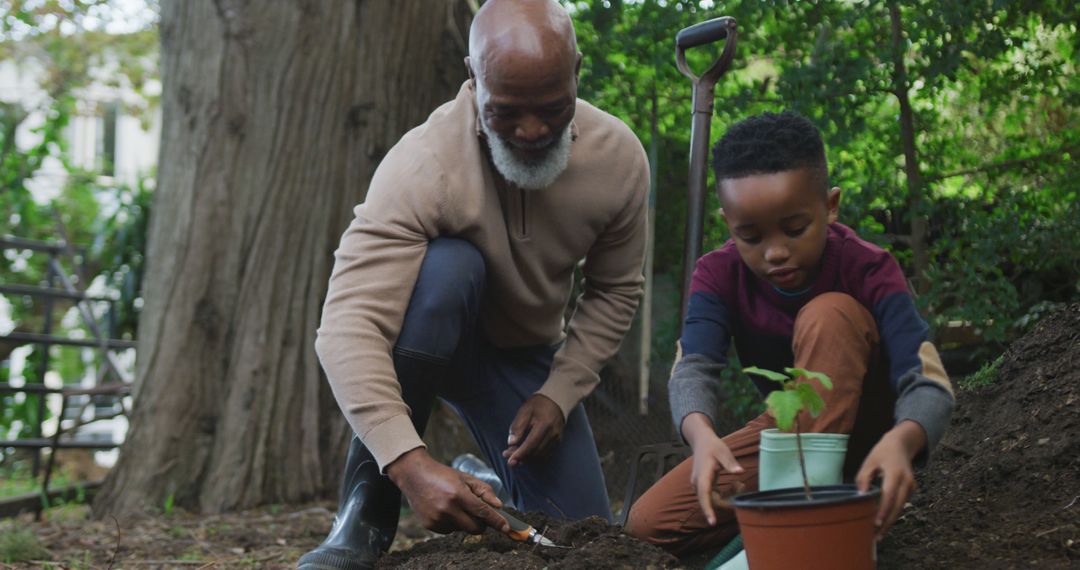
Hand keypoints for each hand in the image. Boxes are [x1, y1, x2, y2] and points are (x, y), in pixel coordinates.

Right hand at [387, 448, 508, 533]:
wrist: (413, 475)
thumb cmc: (442, 475)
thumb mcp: (465, 477)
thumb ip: (484, 491)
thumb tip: (499, 506)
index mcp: (457, 494)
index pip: (482, 512)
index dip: (496, 521)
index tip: (507, 528)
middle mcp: (447, 509)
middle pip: (475, 528)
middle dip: (481, 523)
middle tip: (478, 512)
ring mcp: (437, 519)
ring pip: (462, 529)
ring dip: (464, 521)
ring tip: (453, 505)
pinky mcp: (429, 525)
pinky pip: (449, 530)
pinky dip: (452, 523)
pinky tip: (444, 509)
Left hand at [501, 394, 564, 466]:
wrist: (556, 401)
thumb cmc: (538, 405)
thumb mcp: (524, 411)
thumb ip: (517, 427)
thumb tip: (511, 443)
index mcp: (544, 424)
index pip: (531, 443)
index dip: (520, 454)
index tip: (510, 461)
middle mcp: (553, 433)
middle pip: (536, 452)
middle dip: (521, 457)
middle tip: (508, 457)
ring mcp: (557, 439)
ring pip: (541, 455)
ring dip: (527, 459)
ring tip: (515, 456)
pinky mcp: (558, 442)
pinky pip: (546, 454)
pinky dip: (535, 457)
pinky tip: (526, 455)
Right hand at [682, 413, 742, 525]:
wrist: (701, 442)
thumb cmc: (713, 446)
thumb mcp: (723, 451)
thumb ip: (731, 463)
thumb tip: (740, 472)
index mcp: (702, 475)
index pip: (704, 495)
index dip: (708, 509)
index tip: (712, 522)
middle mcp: (698, 483)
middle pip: (711, 501)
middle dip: (728, 500)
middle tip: (742, 487)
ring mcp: (700, 486)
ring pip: (714, 500)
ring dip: (728, 496)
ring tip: (740, 485)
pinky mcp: (705, 487)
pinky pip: (715, 497)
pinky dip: (726, 494)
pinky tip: (735, 485)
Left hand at [855, 420, 926, 538]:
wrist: (901, 445)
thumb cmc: (882, 452)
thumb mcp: (869, 461)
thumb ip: (863, 478)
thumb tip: (861, 496)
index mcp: (895, 473)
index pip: (889, 495)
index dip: (882, 510)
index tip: (875, 523)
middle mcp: (906, 481)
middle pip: (897, 506)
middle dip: (887, 522)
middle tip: (876, 536)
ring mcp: (911, 486)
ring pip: (900, 507)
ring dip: (890, 520)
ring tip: (878, 534)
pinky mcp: (911, 489)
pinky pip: (901, 503)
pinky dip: (893, 513)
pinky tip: (883, 521)